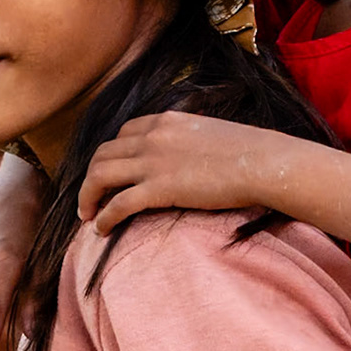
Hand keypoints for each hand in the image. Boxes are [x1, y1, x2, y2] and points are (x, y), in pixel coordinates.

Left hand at [77, 113, 279, 234]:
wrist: (262, 162)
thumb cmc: (248, 151)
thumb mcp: (209, 132)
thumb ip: (188, 139)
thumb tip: (187, 155)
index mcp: (165, 120)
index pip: (122, 134)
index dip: (111, 155)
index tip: (110, 173)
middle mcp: (152, 136)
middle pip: (102, 154)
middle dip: (91, 177)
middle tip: (90, 198)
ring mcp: (152, 161)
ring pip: (99, 176)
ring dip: (88, 197)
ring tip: (88, 216)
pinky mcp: (159, 188)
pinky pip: (117, 204)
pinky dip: (103, 217)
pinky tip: (101, 230)